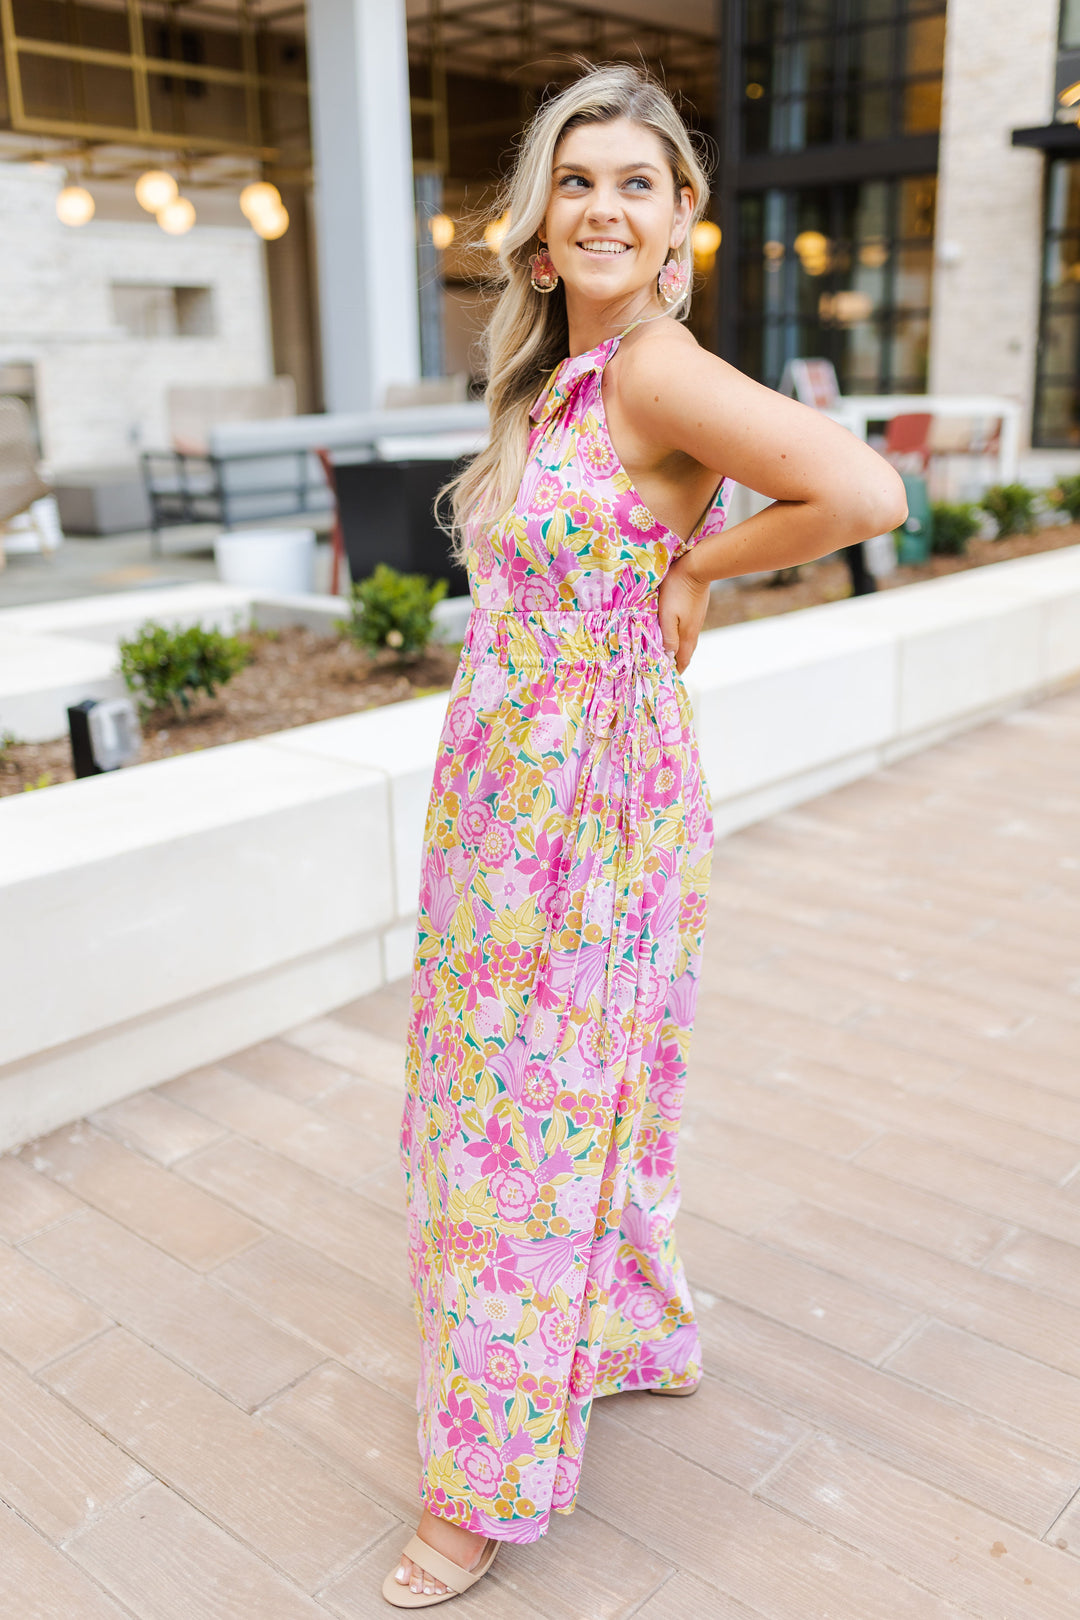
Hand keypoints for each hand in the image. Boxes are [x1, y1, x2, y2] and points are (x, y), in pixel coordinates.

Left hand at [657, 555, 710, 674]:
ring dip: (678, 650)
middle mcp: (694, 631)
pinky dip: (680, 638)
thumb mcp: (667, 615)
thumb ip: (668, 637)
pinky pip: (688, 630)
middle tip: (665, 670)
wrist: (697, 567)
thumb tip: (669, 658)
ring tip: (668, 655)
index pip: (682, 661)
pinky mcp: (697, 611)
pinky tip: (674, 635)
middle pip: (685, 653)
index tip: (668, 680)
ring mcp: (697, 621)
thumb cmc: (677, 590)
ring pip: (687, 642)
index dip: (675, 671)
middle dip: (676, 663)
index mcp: (687, 636)